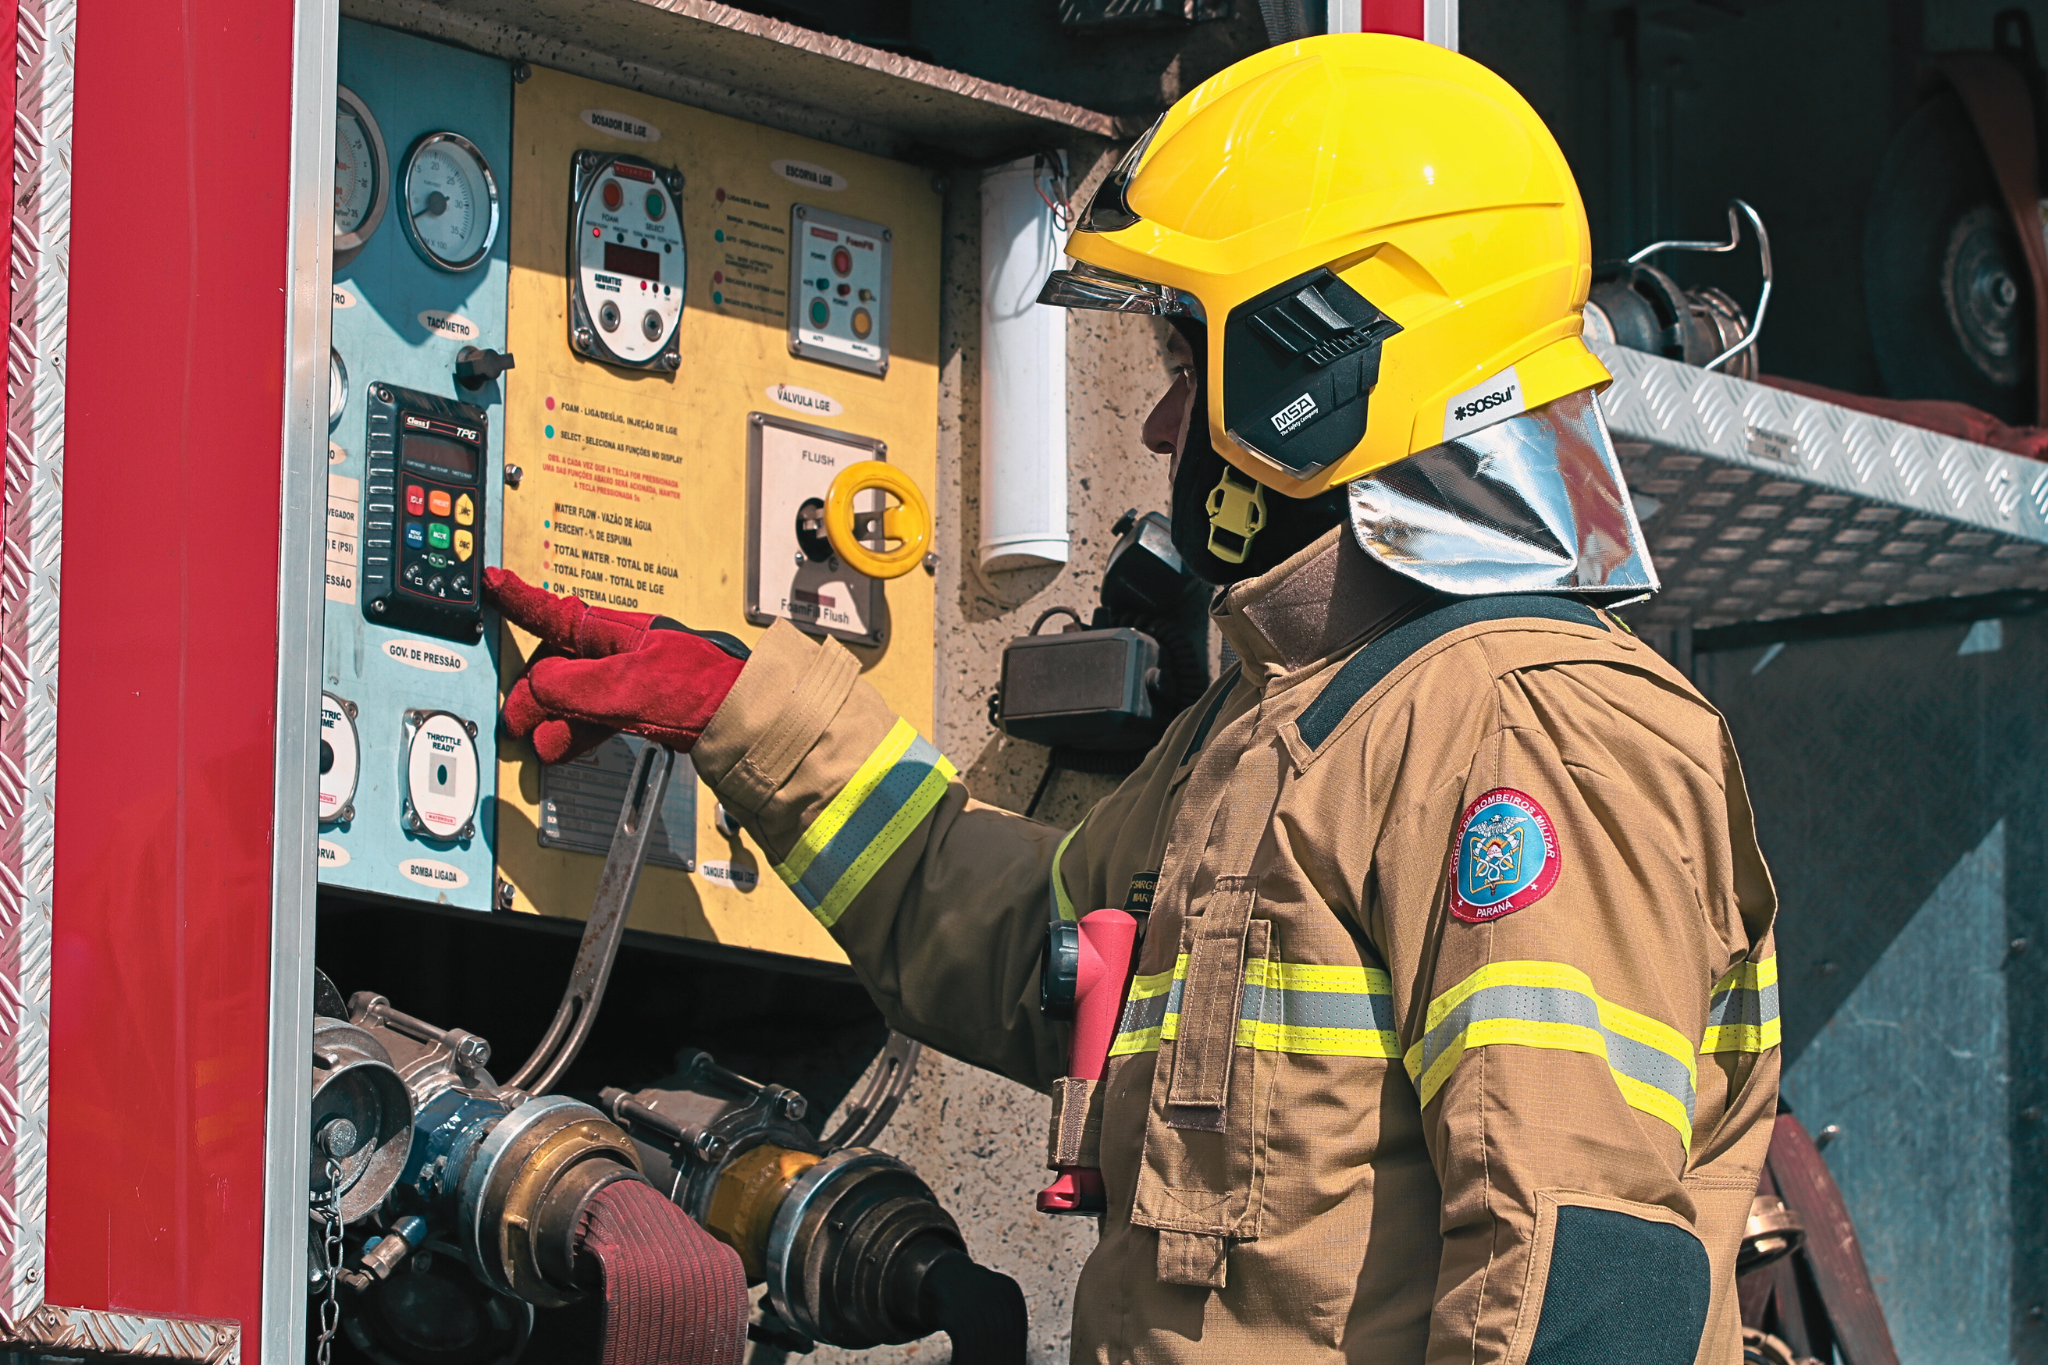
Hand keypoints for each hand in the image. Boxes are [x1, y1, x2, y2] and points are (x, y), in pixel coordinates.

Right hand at [483, 569, 748, 761]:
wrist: (748, 719)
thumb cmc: (702, 688)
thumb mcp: (625, 687)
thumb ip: (574, 687)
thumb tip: (535, 688)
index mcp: (613, 631)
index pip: (553, 613)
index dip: (518, 600)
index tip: (491, 584)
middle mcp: (619, 649)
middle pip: (558, 663)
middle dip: (533, 691)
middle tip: (517, 720)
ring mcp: (631, 678)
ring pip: (575, 693)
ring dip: (553, 718)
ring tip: (539, 743)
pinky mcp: (643, 705)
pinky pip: (596, 713)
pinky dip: (577, 730)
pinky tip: (566, 747)